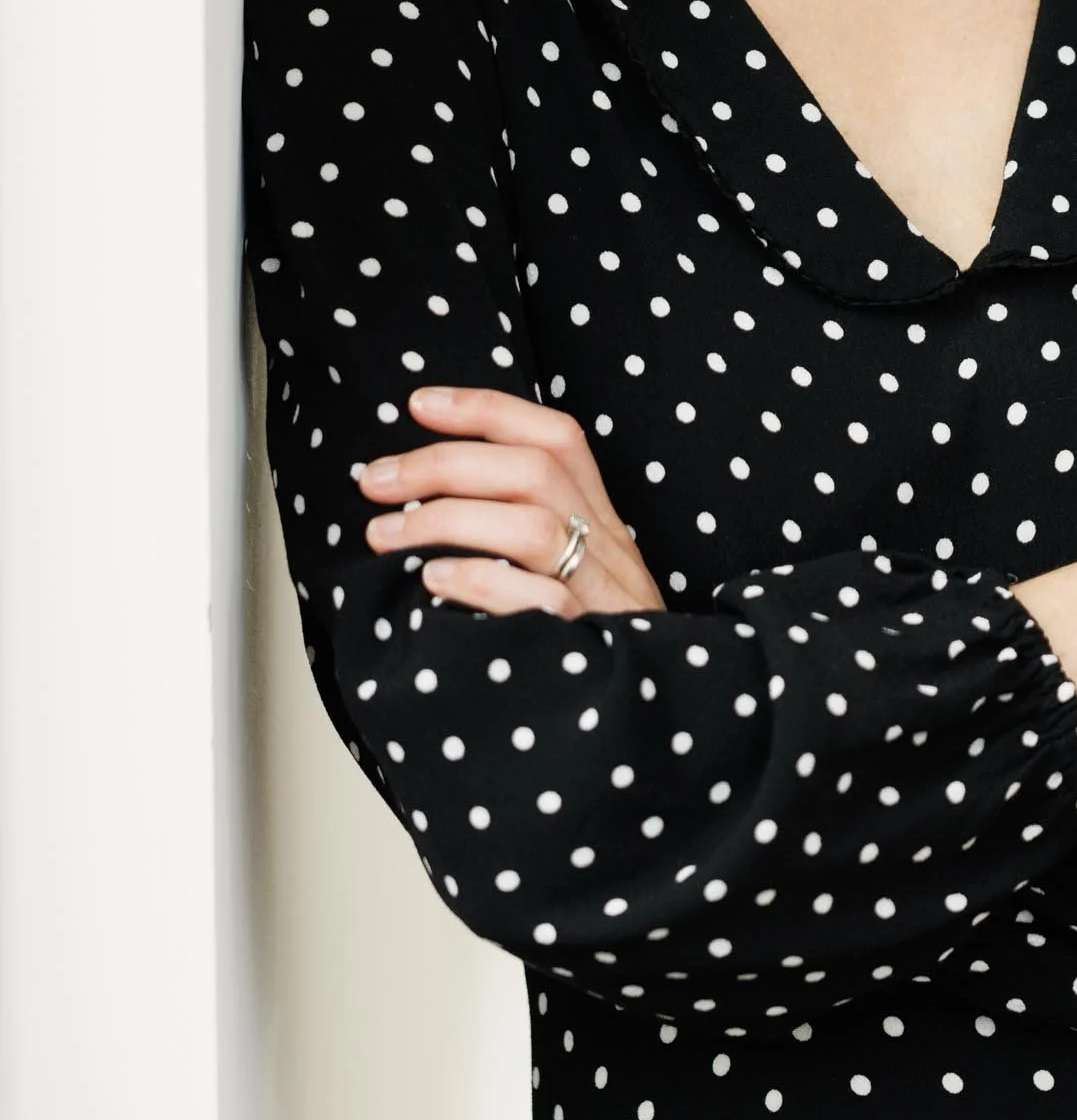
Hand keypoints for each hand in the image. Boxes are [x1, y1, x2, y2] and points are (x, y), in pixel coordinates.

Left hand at [356, 384, 663, 618]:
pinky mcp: (589, 646)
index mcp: (601, 519)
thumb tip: (431, 495)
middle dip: (444, 464)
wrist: (658, 715)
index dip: (488, 409)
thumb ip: (527, 528)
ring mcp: (602, 595)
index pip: (557, 437)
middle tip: (375, 480)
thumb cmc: (596, 638)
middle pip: (534, 472)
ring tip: (384, 534)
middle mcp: (608, 547)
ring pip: (534, 528)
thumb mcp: (579, 570)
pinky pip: (540, 600)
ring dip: (446, 519)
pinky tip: (434, 582)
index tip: (419, 404)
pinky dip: (481, 581)